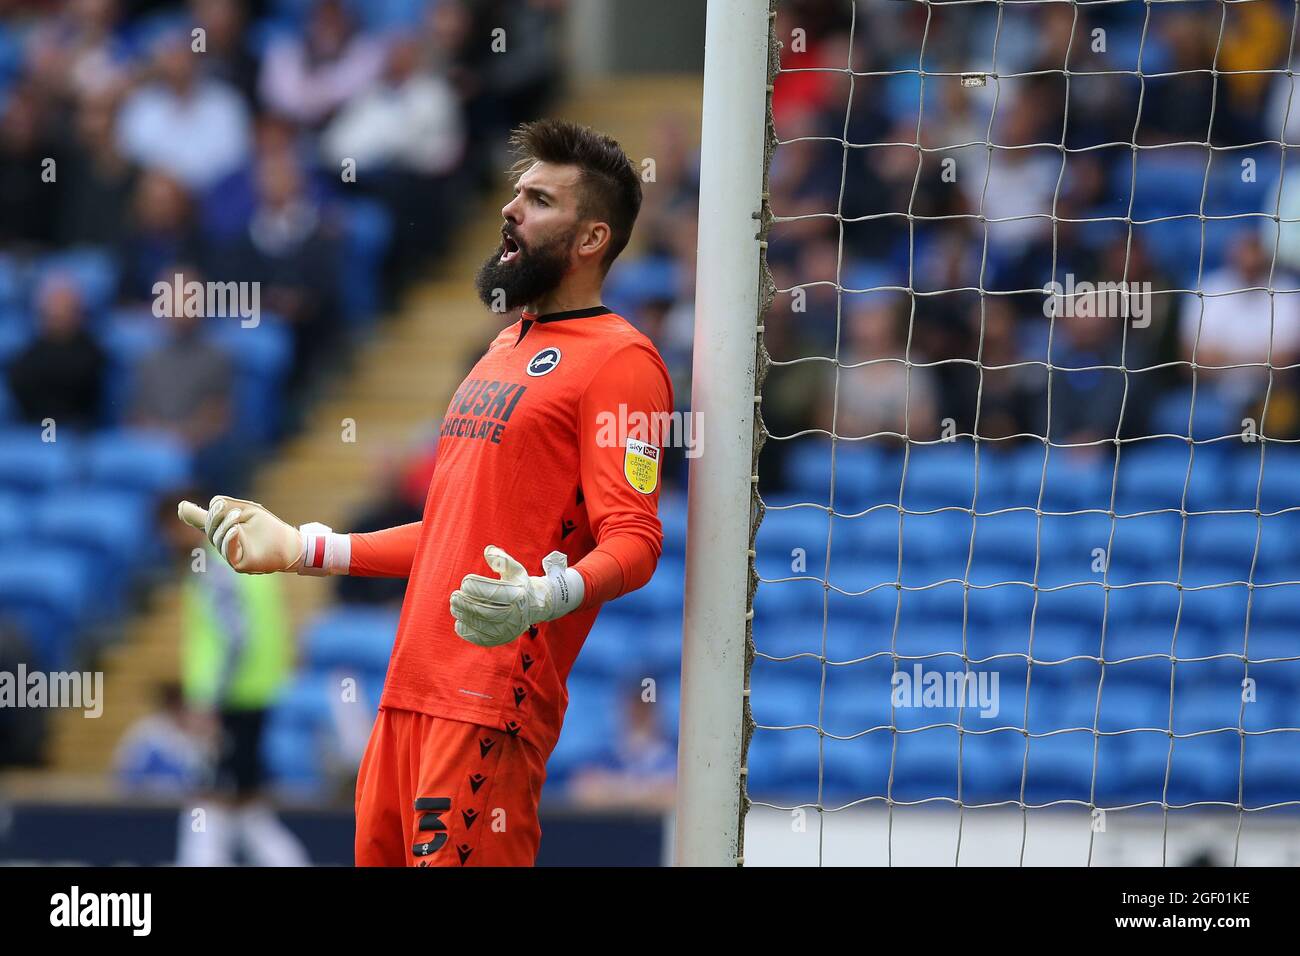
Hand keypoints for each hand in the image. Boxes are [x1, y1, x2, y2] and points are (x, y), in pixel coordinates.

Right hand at [177, 495, 303, 573]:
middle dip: (216, 517)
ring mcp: (231, 555)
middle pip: (210, 530)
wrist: (291, 543)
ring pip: (218, 540)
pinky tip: (235, 529)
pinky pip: (228, 553)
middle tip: (226, 507)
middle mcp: (224, 544)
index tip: (182, 506)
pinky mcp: (240, 565)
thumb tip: (201, 503)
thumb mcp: (245, 511)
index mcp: (224, 530)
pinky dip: (230, 540)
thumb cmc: (269, 528)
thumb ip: (224, 506)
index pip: (205, 523)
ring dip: (225, 525)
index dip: (194, 516)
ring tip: (236, 516)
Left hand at [450, 546, 582, 646]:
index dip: (477, 587)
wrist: (533, 606)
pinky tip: (459, 621)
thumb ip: (501, 559)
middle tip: (453, 596)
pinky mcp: (501, 639)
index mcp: (520, 595)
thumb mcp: (513, 569)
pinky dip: (467, 631)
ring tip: (454, 606)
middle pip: (488, 612)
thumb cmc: (518, 584)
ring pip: (483, 626)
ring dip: (464, 615)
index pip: (496, 593)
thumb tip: (488, 551)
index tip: (464, 581)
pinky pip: (481, 639)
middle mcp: (516, 615)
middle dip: (467, 604)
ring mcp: (509, 630)